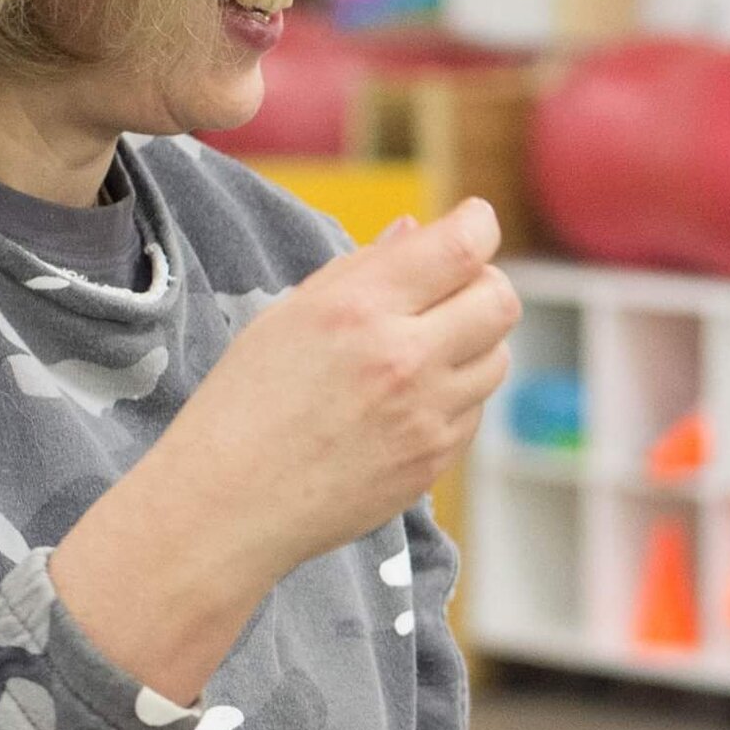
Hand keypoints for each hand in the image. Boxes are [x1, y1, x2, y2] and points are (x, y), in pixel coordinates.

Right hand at [143, 197, 519, 580]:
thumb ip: (362, 268)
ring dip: (474, 342)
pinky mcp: (434, 461)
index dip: (477, 225)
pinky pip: (474, 409)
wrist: (228, 504)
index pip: (463, 247)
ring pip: (498, 357)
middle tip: (451, 290)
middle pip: (500, 300)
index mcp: (358, 309)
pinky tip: (405, 400)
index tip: (471, 225)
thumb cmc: (247, 401)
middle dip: (484, 284)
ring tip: (422, 349)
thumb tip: (417, 229)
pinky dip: (454, 394)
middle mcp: (402, 359)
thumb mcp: (290, 315)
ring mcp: (425, 416)